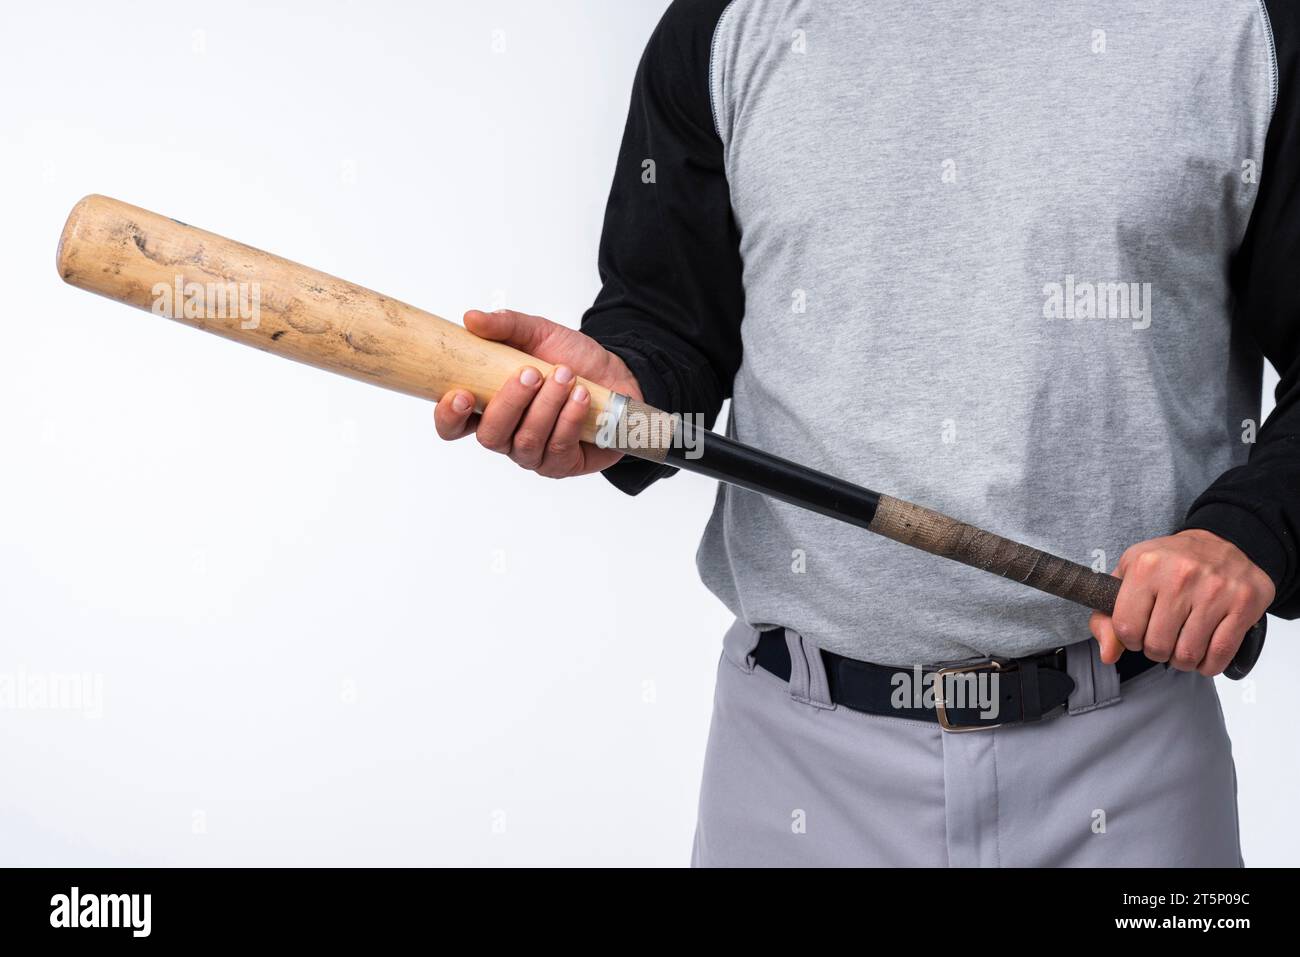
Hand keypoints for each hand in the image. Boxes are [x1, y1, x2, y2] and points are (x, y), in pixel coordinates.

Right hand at [434, 309, 642, 477]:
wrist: (616, 374)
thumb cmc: (570, 359)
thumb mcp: (538, 332)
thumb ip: (505, 325)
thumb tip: (471, 319)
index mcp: (489, 407)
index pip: (453, 425)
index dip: (449, 417)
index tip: (460, 394)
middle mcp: (507, 436)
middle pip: (490, 436)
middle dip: (510, 403)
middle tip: (532, 372)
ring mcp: (534, 455)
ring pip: (527, 442)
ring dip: (546, 406)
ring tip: (566, 376)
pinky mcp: (563, 464)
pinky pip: (558, 448)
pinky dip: (569, 419)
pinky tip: (580, 397)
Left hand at [1088, 529, 1273, 676]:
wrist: (1225, 541)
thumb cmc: (1172, 562)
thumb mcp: (1130, 575)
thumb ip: (1107, 616)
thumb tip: (1108, 654)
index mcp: (1145, 566)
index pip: (1125, 627)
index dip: (1129, 639)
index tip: (1138, 633)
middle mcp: (1180, 576)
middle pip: (1157, 645)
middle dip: (1157, 651)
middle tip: (1163, 639)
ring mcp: (1214, 591)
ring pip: (1188, 654)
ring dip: (1183, 660)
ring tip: (1183, 645)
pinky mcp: (1243, 604)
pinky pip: (1220, 654)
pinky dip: (1208, 664)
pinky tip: (1204, 653)